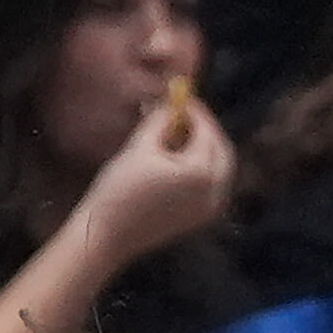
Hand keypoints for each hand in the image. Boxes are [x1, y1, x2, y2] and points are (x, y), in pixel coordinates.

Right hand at [75, 83, 234, 266]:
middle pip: (222, 150)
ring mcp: (211, 209)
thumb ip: (162, 119)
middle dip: (206, 128)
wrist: (109, 235)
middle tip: (185, 112)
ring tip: (179, 132)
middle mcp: (215, 192)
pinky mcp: (201, 218)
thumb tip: (173, 102)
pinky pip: (212, 185)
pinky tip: (179, 157)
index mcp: (202, 172)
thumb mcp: (141, 145)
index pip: (208, 132)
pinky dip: (203, 167)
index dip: (196, 111)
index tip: (182, 97)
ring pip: (220, 168)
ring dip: (206, 147)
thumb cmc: (121, 188)